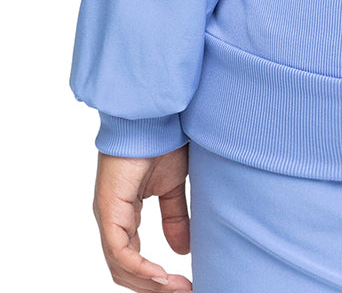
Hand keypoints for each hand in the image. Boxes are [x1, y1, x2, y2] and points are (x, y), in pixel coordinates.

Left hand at [92, 145, 192, 290]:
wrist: (154, 116)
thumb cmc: (161, 141)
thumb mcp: (173, 188)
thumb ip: (175, 218)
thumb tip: (182, 250)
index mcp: (123, 215)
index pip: (132, 259)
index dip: (155, 278)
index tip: (184, 284)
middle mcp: (112, 220)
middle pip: (125, 270)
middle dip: (153, 287)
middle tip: (184, 291)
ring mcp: (107, 216)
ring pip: (121, 266)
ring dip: (149, 283)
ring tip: (177, 288)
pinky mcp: (108, 210)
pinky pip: (121, 251)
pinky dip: (140, 268)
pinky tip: (161, 276)